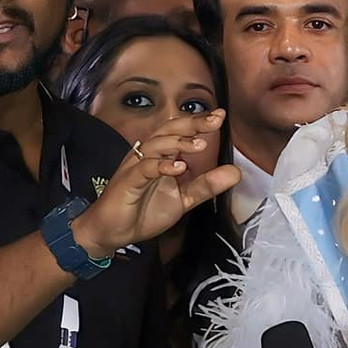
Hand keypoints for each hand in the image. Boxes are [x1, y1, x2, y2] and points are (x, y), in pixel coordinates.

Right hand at [74, 112, 239, 257]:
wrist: (112, 232)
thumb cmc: (143, 211)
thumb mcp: (183, 199)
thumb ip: (206, 185)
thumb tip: (235, 172)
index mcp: (160, 156)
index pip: (179, 132)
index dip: (198, 122)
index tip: (220, 115)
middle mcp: (147, 155)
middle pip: (168, 130)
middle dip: (191, 123)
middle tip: (214, 121)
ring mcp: (135, 166)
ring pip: (156, 145)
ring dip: (179, 143)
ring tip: (200, 145)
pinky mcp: (128, 182)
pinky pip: (144, 168)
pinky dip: (161, 166)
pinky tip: (178, 168)